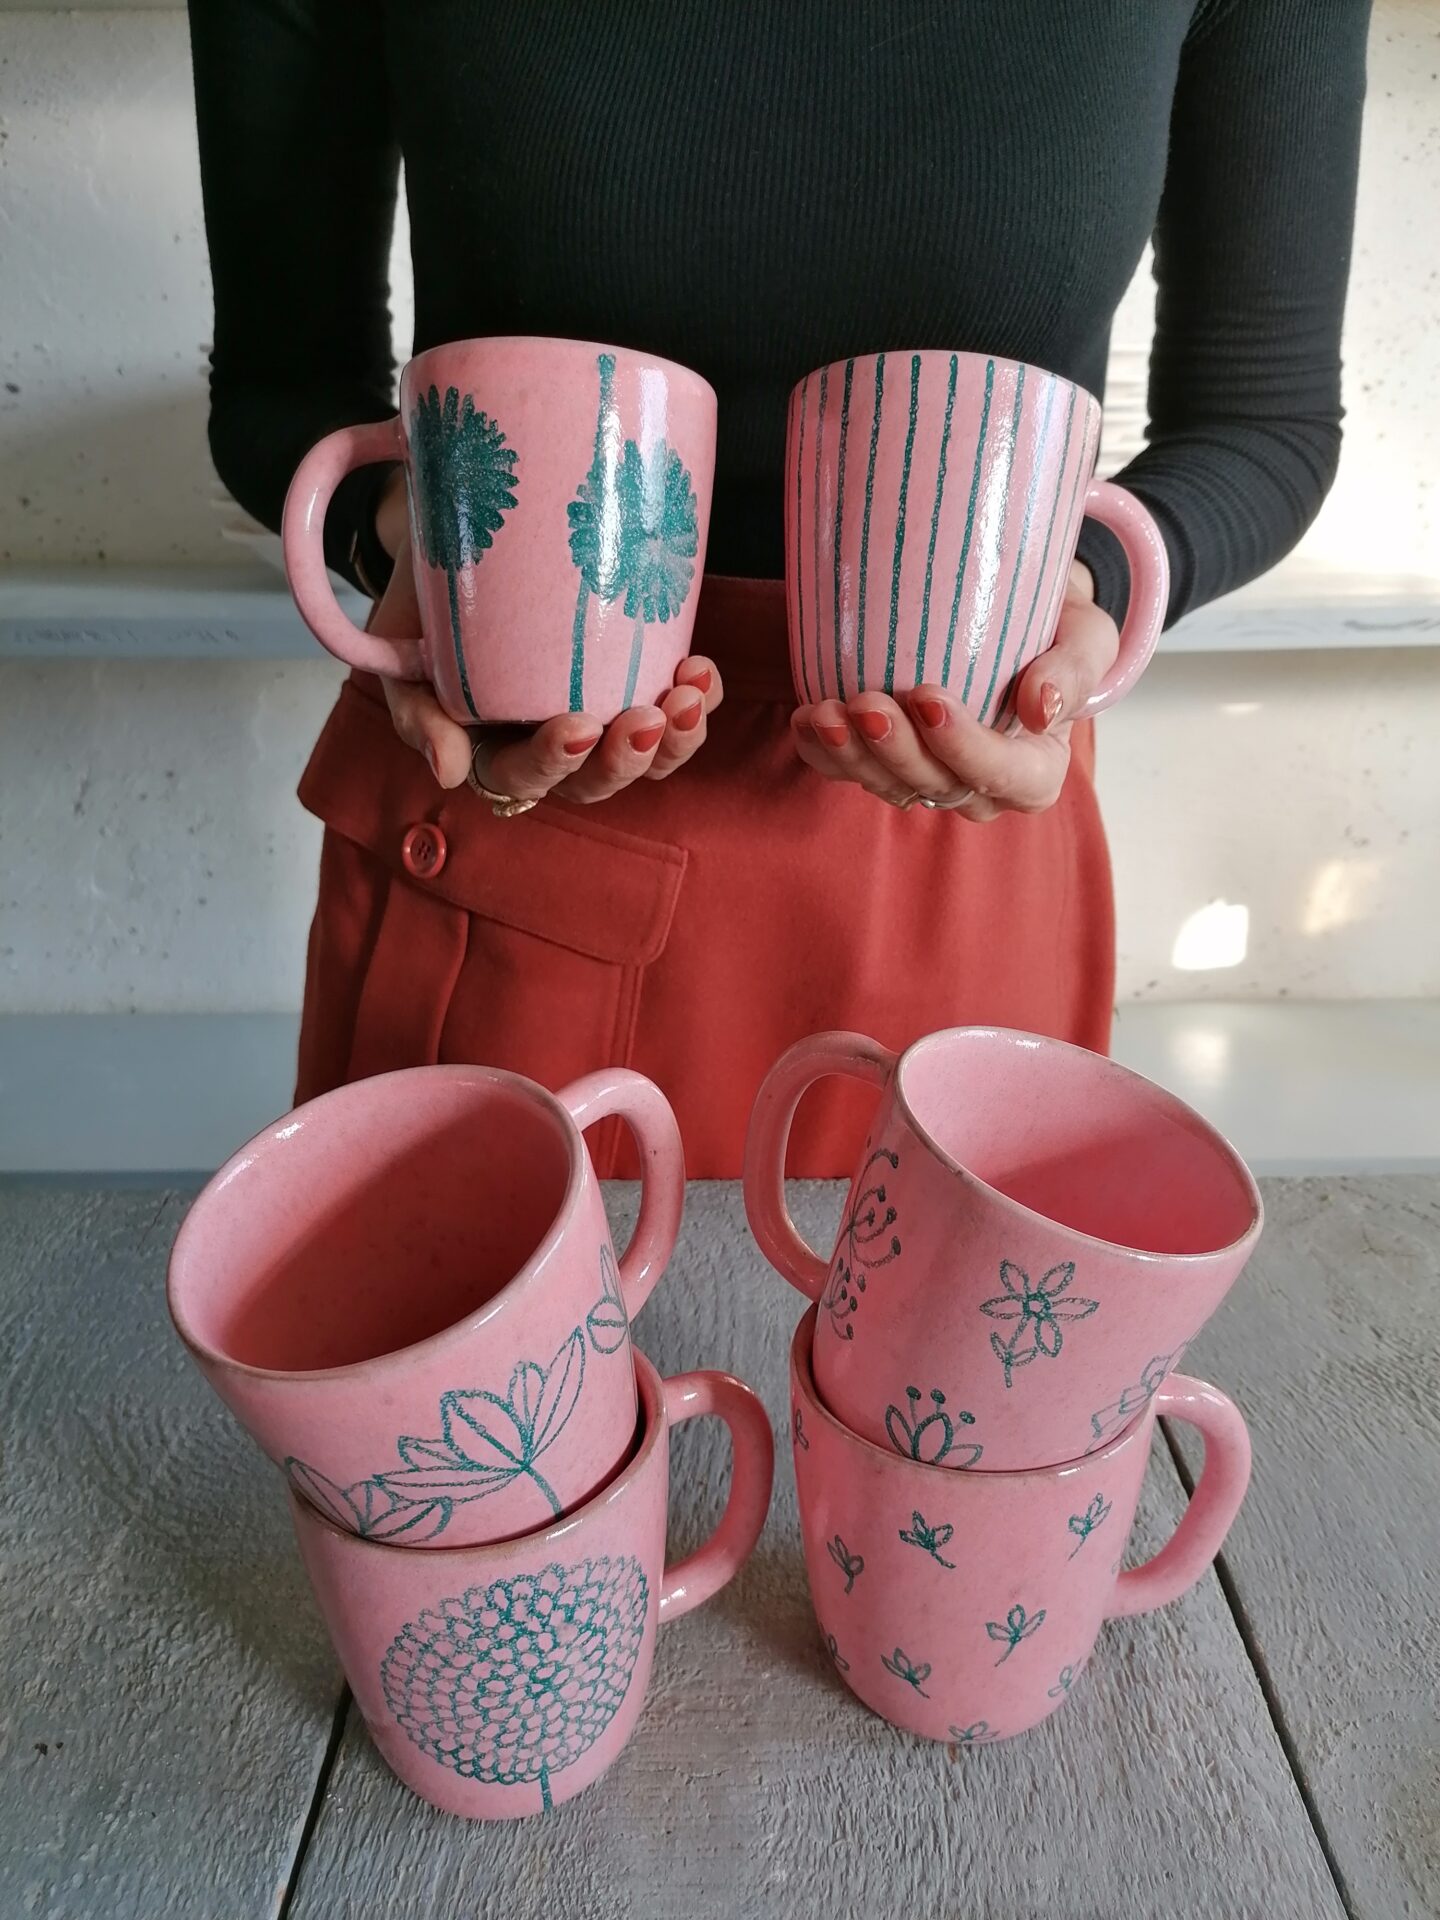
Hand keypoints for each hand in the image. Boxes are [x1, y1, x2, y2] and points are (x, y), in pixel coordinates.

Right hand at [369, 513, 722, 801]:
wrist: (464, 524)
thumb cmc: (426, 592)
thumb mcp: (401, 643)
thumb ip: (417, 710)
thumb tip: (448, 772)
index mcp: (488, 746)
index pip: (520, 777)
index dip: (552, 763)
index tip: (577, 725)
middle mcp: (547, 744)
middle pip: (593, 782)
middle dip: (626, 759)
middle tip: (646, 717)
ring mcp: (598, 714)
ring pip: (645, 759)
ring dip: (675, 741)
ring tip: (687, 697)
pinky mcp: (635, 681)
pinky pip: (675, 714)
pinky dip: (698, 701)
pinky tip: (700, 672)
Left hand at [790, 562, 1116, 817]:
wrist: (1015, 618)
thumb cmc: (1057, 632)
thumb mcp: (1087, 638)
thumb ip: (1074, 669)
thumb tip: (1043, 708)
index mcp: (1035, 770)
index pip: (1003, 775)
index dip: (963, 746)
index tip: (929, 698)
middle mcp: (979, 788)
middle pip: (936, 786)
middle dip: (897, 750)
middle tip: (868, 703)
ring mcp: (928, 779)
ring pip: (886, 785)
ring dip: (851, 753)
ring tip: (824, 712)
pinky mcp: (885, 764)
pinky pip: (849, 772)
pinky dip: (822, 751)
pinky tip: (806, 718)